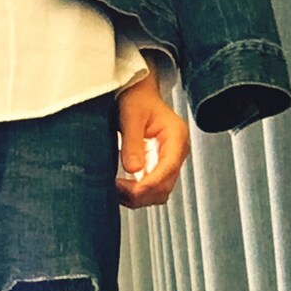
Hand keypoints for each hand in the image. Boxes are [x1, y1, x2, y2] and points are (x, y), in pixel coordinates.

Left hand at [116, 75, 190, 209]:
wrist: (137, 92)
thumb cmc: (136, 98)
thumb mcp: (131, 115)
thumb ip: (133, 142)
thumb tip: (133, 170)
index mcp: (176, 136)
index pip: (167, 169)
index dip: (147, 185)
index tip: (125, 189)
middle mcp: (176, 151)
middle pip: (165, 187)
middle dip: (140, 194)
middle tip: (114, 189)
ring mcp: (168, 160)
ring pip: (159, 192)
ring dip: (137, 197)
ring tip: (114, 189)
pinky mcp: (158, 165)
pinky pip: (151, 187)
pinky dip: (136, 193)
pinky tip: (119, 187)